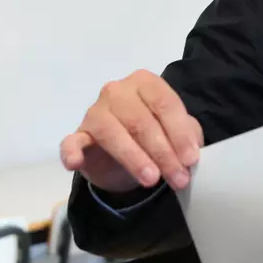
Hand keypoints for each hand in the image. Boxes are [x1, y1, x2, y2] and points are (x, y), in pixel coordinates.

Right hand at [60, 70, 203, 192]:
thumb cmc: (152, 136)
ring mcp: (94, 111)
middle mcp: (117, 91)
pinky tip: (75, 162)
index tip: (191, 160)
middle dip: (163, 153)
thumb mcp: (175, 132)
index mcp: (145, 82)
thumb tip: (191, 153)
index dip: (180, 133)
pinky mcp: (78, 135)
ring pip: (113, 132)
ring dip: (134, 158)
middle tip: (178, 178)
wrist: (122, 156)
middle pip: (141, 120)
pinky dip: (72, 151)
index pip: (164, 104)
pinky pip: (71, 141)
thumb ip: (186, 136)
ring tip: (152, 180)